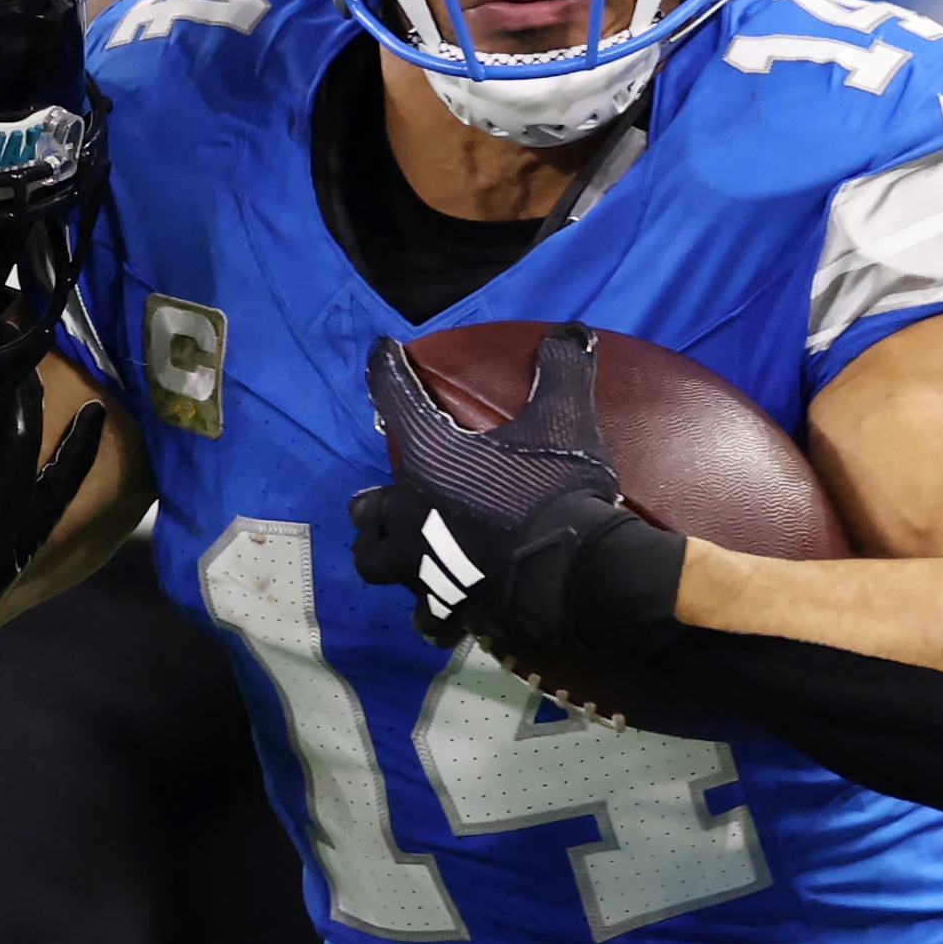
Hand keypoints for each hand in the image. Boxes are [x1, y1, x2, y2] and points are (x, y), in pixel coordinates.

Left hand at [351, 322, 682, 653]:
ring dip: (384, 552)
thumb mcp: (565, 418)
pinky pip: (423, 613)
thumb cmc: (557, 489)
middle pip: (366, 506)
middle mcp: (409, 511)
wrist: (576, 575)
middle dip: (373, 501)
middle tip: (392, 496)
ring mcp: (421, 567)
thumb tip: (571, 331)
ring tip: (400, 549)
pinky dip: (428, 609)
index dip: (387, 368)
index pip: (395, 397)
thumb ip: (561, 370)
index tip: (382, 350)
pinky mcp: (446, 607)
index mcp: (428, 458)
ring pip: (377, 561)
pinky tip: (439, 608)